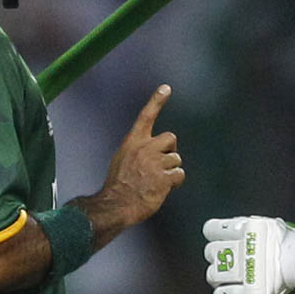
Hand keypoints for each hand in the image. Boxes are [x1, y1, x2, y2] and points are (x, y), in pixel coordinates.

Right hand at [99, 84, 184, 225]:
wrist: (115, 205)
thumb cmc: (118, 186)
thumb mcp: (122, 160)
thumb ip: (139, 151)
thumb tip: (156, 153)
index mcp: (132, 142)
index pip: (146, 116)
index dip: (157, 101)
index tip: (166, 88)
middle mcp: (145, 148)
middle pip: (171, 138)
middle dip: (170, 150)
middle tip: (161, 165)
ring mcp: (155, 162)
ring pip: (176, 159)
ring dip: (171, 170)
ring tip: (156, 181)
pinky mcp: (164, 178)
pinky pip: (179, 174)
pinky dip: (174, 182)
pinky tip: (162, 188)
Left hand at [203, 216, 294, 293]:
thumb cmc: (289, 241)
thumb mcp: (268, 225)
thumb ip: (249, 227)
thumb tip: (239, 227)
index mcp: (243, 229)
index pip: (211, 230)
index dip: (214, 234)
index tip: (220, 239)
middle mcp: (239, 249)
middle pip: (210, 253)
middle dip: (217, 257)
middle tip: (227, 261)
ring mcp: (242, 271)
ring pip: (212, 275)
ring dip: (218, 277)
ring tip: (227, 279)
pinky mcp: (249, 290)